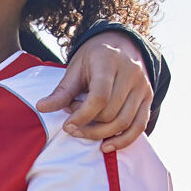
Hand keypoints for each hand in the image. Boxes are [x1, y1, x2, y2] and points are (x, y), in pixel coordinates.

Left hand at [35, 31, 150, 152]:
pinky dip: (124, 140)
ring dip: (101, 133)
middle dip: (88, 123)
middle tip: (72, 122)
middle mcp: (131, 73)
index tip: (68, 126)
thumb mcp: (75, 68)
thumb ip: (62, 91)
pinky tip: (106, 145)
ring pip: (124, 122)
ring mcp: (143, 86)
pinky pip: (139, 125)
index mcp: (109, 60)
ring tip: (83, 131)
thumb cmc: (94, 57)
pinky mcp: (148, 98)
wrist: (120, 44)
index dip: (82, 115)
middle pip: (111, 112)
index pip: (100, 96)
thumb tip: (41, 107)